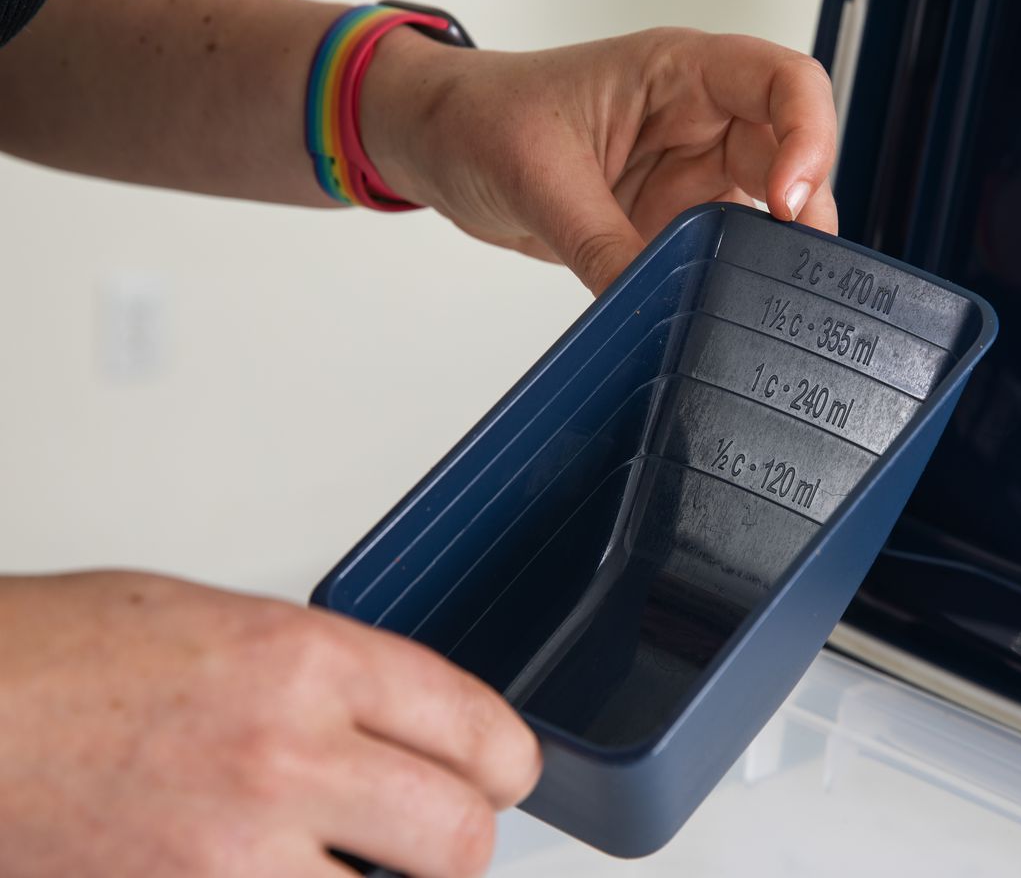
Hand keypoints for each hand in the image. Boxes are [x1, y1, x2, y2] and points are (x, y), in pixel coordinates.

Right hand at [0, 572, 540, 877]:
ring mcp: (236, 854)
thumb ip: (328, 675)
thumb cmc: (60, 656)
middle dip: (460, 842)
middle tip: (437, 835)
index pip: (477, 728)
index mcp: (306, 661)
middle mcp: (287, 757)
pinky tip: (285, 874)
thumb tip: (402, 723)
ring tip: (357, 865)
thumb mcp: (225, 622)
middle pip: (461, 837)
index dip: (504, 764)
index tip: (501, 775)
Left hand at [363, 27, 839, 294]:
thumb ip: (600, 244)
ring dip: (776, 253)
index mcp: (679, 73)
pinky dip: (732, 283)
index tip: (788, 201)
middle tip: (792, 273)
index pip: (786, 83)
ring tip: (768, 299)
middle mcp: (699, 120)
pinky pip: (723, 253)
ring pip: (770, 211)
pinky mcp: (670, 222)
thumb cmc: (479, 117)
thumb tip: (648, 307)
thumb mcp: (536, 176)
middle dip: (805, 213)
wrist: (434, 148)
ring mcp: (689, 173)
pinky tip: (726, 311)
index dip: (809, 137)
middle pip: (793, 155)